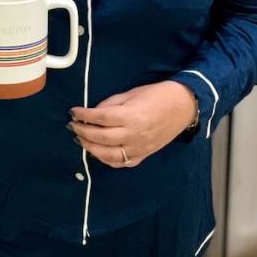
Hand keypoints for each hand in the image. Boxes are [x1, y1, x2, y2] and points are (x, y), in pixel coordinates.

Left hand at [68, 81, 195, 167]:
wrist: (183, 106)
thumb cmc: (157, 96)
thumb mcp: (131, 94)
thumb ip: (111, 104)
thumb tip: (92, 113)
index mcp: (131, 116)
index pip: (100, 117)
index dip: (83, 115)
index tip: (73, 112)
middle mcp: (134, 134)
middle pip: (101, 137)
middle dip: (82, 132)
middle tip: (73, 126)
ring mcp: (139, 147)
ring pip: (108, 154)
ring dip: (90, 148)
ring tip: (81, 140)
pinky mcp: (143, 155)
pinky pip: (121, 162)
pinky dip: (106, 159)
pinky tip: (97, 152)